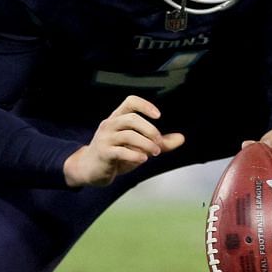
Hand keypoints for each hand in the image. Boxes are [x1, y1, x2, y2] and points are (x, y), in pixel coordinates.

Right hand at [63, 95, 185, 187]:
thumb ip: (159, 142)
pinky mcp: (103, 153)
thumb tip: (182, 138)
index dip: (145, 105)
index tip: (158, 116)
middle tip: (159, 142)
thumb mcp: (137, 146)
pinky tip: (143, 159)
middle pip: (132, 119)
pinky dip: (135, 154)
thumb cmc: (115, 154)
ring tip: (155, 152)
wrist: (89, 170)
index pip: (130, 101)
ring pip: (128, 135)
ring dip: (146, 144)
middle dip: (150, 130)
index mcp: (118, 118)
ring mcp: (105, 139)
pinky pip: (120, 151)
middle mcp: (110, 125)